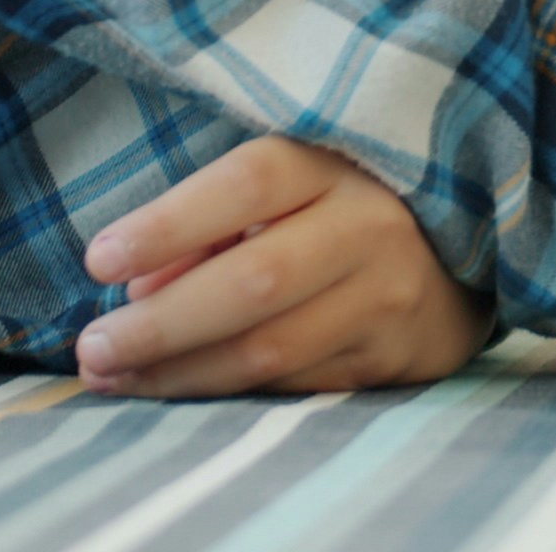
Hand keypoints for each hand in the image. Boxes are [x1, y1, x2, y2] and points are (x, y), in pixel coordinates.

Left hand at [74, 136, 492, 397]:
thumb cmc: (341, 202)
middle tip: (93, 347)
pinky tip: (175, 388)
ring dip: (182, 371)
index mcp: (334, 163)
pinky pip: (297, 384)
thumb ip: (212, 229)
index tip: (98, 259)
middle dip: (162, 324)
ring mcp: (388, 296)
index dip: (169, 224)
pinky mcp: (396, 355)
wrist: (462, 248)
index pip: (246, 184)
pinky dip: (228, 391)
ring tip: (114, 378)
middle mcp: (369, 227)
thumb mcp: (285, 185)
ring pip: (271, 348)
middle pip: (253, 281)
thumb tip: (138, 293)